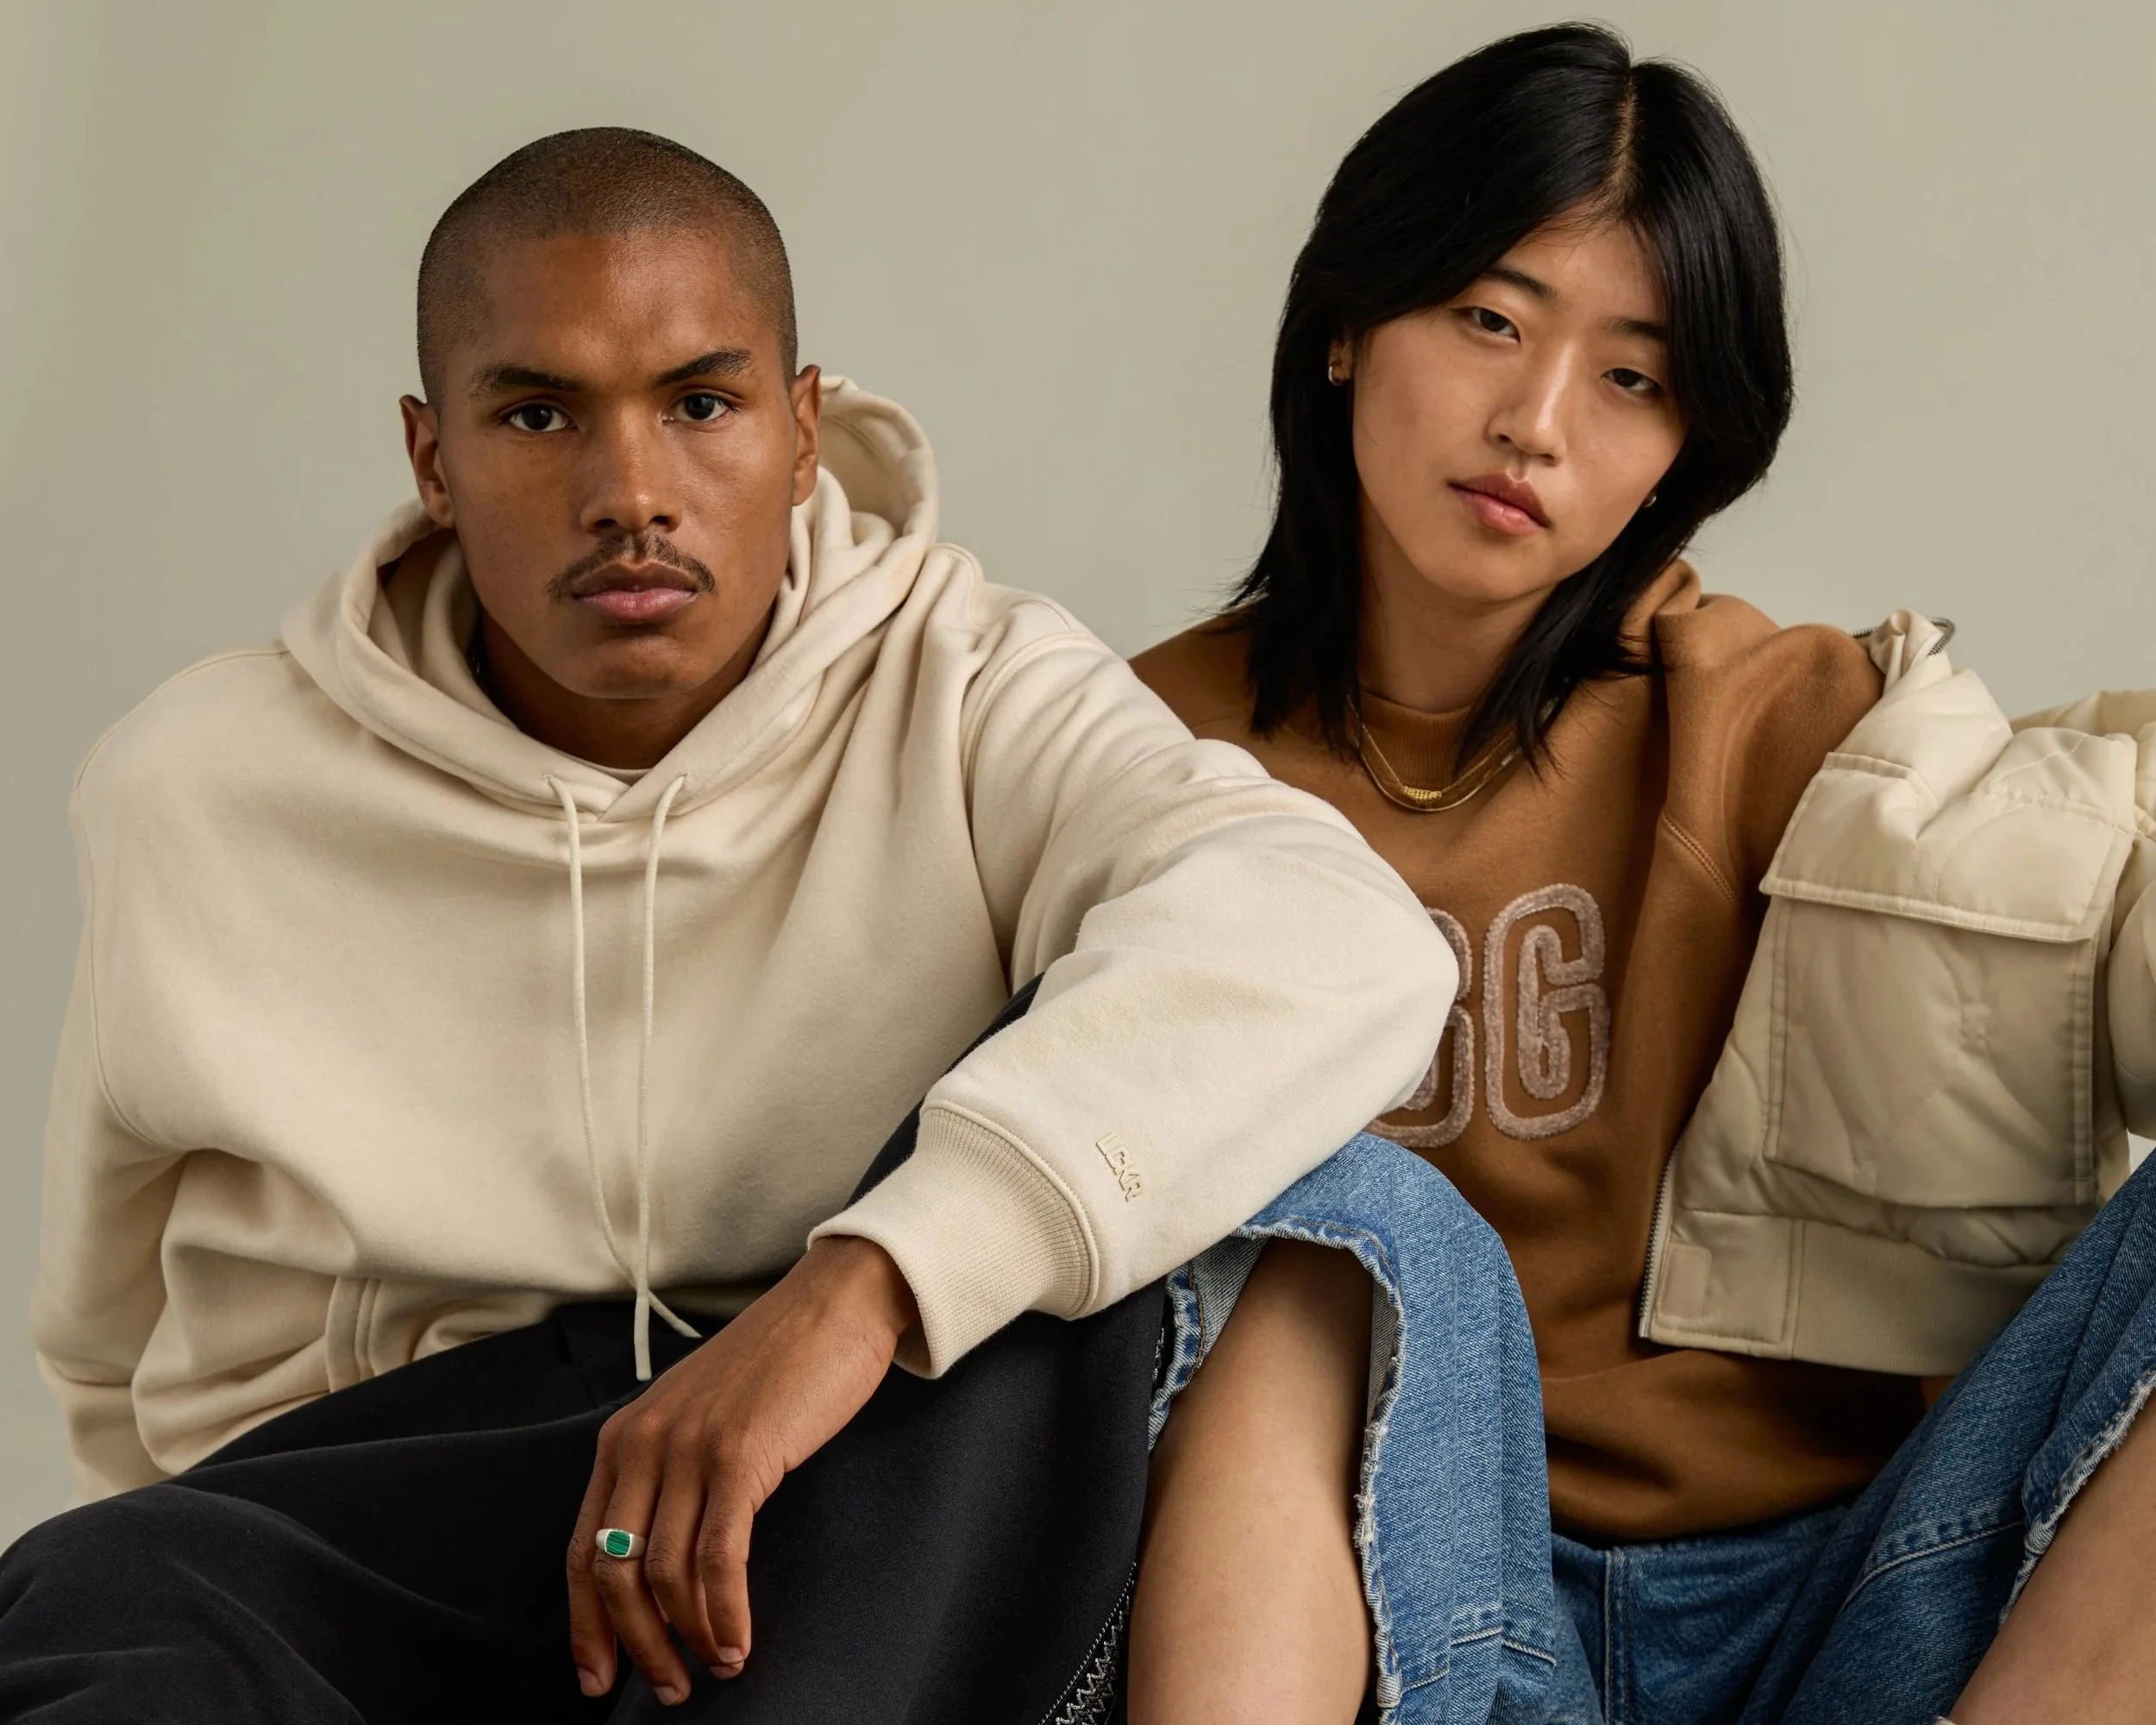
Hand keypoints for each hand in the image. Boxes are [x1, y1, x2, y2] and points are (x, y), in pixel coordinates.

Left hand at [565, 1235, 916, 1703]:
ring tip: (713, 1669)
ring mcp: (689, 1448)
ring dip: (685, 1638)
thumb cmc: (778, 1363)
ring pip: (662, 1574)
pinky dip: (725, 1612)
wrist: (834, 1303)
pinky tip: (739, 1641)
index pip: (582, 1550)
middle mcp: (643, 1443)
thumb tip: (665, 1563)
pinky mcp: (741, 1455)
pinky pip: (719, 1557)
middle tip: (668, 1689)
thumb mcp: (700, 1413)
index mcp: (624, 1437)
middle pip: (613, 1574)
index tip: (597, 1678)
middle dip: (636, 1646)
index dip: (586, 1626)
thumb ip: (672, 1470)